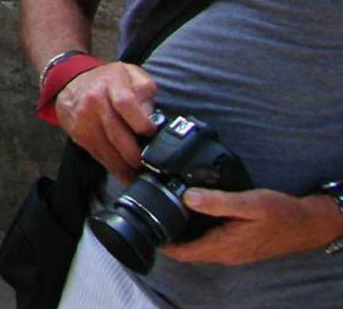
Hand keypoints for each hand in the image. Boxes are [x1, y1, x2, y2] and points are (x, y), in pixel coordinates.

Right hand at [54, 61, 156, 185]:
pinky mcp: (78, 134)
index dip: (140, 122)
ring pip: (106, 150)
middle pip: (116, 134)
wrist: (70, 81)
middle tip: (149, 164)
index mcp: (111, 83)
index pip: (125, 104)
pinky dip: (111, 167)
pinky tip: (123, 172)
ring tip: (138, 174)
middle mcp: (94, 102)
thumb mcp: (130, 74)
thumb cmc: (107, 80)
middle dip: (134, 154)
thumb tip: (150, 115)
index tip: (151, 133)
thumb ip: (145, 89)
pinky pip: (97, 155)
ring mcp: (83, 120)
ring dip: (124, 167)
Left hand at [164, 190, 342, 265]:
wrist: (307, 224)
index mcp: (223, 246)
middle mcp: (225, 253)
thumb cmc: (280, 213)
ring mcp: (232, 251)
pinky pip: (210, 241)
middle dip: (168, 238)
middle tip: (150, 216)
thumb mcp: (248, 203)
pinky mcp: (237, 245)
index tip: (145, 228)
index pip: (183, 252)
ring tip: (165, 212)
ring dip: (181, 234)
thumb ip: (217, 201)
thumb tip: (187, 197)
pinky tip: (192, 213)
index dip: (162, 244)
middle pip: (187, 251)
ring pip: (198, 246)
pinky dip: (196, 231)